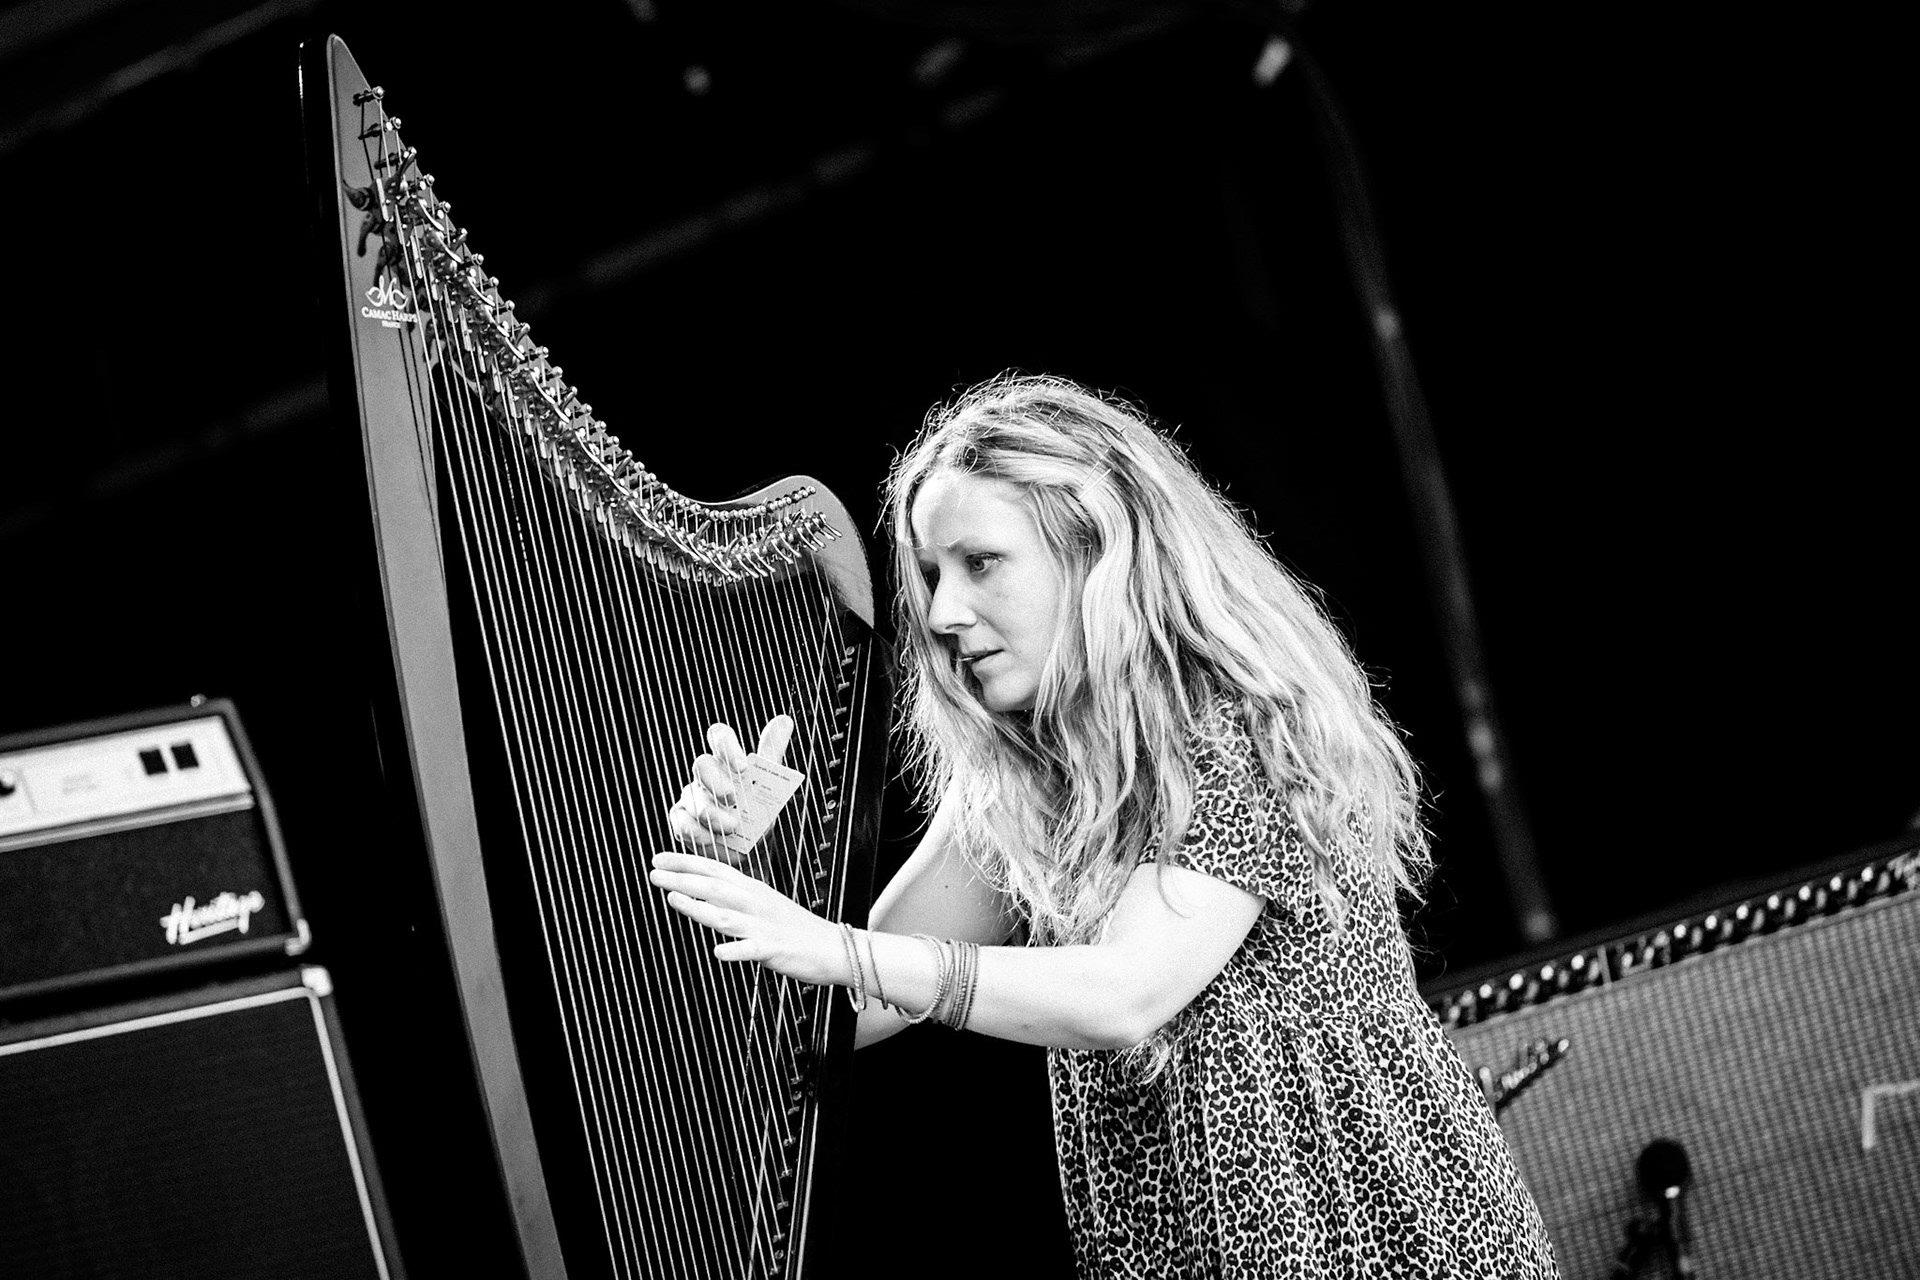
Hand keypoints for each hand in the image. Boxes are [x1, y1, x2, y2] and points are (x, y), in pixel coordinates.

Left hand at [649, 851, 841, 983]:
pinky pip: (752, 950)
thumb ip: (732, 896)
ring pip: (725, 916)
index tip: (659, 858)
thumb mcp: (762, 903)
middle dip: (682, 879)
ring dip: (698, 907)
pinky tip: (719, 952)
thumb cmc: (793, 927)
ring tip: (673, 899)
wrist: (833, 946)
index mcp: (752, 889)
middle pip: (714, 888)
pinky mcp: (774, 949)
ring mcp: (763, 926)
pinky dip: (735, 951)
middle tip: (654, 873)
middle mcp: (755, 903)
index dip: (685, 862)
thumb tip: (699, 889)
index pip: (714, 869)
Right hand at [666, 715, 795, 864]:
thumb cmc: (758, 817)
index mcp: (727, 762)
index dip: (727, 746)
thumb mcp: (769, 787)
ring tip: (731, 828)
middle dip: (717, 782)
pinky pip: (682, 821)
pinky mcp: (680, 819)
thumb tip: (784, 720)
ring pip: (693, 797)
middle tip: (734, 800)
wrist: (749, 857)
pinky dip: (698, 832)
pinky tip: (712, 839)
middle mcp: (706, 775)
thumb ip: (772, 754)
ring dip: (713, 814)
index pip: (719, 736)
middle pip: (702, 764)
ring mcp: (691, 796)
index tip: (743, 767)